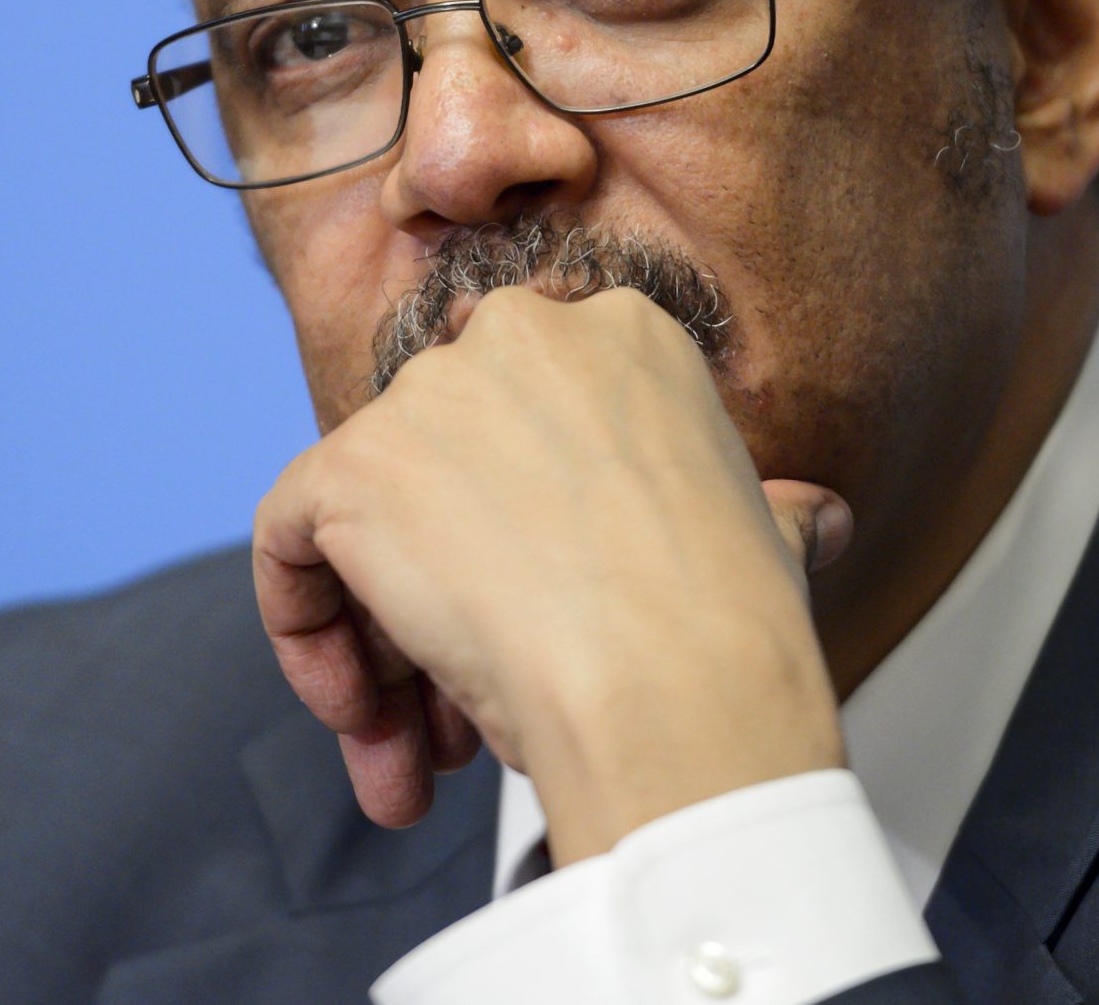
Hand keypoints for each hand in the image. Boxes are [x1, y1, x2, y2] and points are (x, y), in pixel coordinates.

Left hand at [253, 285, 852, 863]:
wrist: (675, 688)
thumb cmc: (729, 634)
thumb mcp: (768, 539)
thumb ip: (763, 509)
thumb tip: (810, 517)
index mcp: (626, 335)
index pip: (527, 427)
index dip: (527, 542)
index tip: (552, 631)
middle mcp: (520, 334)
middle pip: (442, 471)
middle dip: (447, 600)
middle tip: (461, 721)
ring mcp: (428, 393)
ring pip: (367, 518)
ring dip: (385, 648)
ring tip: (416, 764)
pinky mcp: (352, 464)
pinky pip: (287, 540)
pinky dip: (305, 630)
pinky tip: (362, 720)